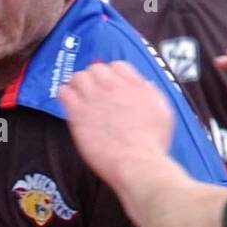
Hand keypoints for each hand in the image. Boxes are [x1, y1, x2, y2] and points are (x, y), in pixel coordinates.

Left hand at [59, 61, 174, 187]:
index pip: (117, 65)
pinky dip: (63, 94)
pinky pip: (63, 93)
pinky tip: (67, 102)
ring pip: (78, 77)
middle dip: (92, 78)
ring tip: (77, 95)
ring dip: (77, 84)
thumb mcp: (162, 111)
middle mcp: (113, 87)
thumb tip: (145, 86)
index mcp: (134, 84)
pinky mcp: (78, 113)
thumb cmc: (150, 143)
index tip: (108, 83)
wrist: (136, 160)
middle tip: (90, 90)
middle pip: (95, 69)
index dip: (111, 74)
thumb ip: (151, 94)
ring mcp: (94, 98)